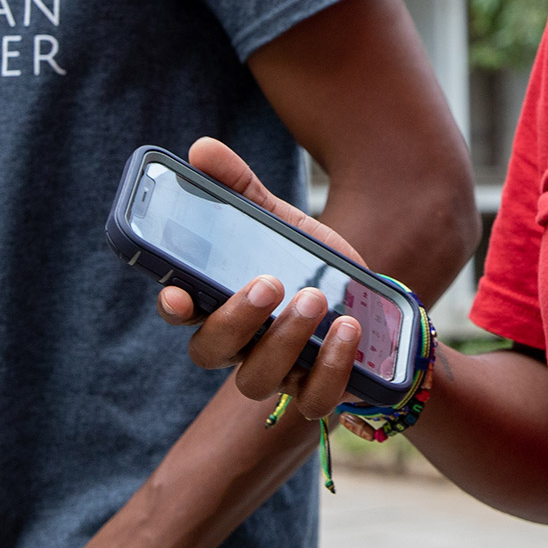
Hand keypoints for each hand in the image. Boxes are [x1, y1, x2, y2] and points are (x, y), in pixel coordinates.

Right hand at [157, 137, 367, 422]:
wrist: (373, 299)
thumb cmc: (311, 263)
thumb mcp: (283, 221)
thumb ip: (242, 190)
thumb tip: (201, 149)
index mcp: (221, 303)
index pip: (182, 314)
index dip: (174, 308)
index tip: (177, 295)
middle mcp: (241, 346)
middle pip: (211, 351)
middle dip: (235, 320)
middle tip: (268, 284)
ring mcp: (277, 373)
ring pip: (258, 379)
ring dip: (284, 341)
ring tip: (315, 299)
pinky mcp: (317, 390)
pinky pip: (314, 399)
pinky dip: (330, 369)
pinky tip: (347, 330)